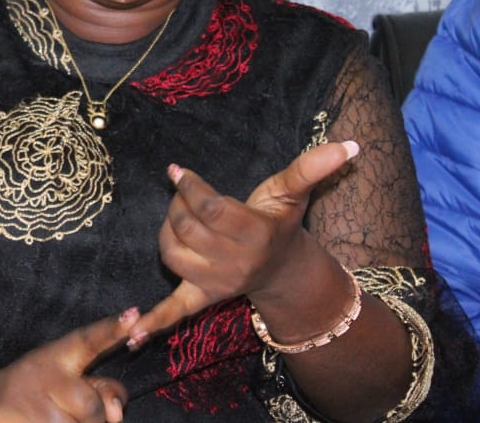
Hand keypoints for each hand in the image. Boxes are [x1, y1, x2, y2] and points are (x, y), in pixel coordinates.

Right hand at [0, 311, 135, 422]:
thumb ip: (101, 389)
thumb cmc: (37, 390)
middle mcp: (45, 377)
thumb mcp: (66, 378)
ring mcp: (33, 406)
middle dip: (91, 417)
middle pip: (92, 406)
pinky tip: (45, 421)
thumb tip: (117, 415)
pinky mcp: (27, 422)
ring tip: (53, 417)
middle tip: (68, 410)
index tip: (133, 315)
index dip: (111, 329)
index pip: (89, 340)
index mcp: (58, 356)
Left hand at [129, 140, 358, 344]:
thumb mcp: (293, 192)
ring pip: (171, 252)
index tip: (175, 171)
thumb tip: (348, 145)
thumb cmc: (281, 222)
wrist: (283, 270)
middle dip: (178, 203)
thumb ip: (312, 167)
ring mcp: (216, 283)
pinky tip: (130, 335)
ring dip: (167, 230)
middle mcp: (235, 263)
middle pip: (186, 227)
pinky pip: (174, 311)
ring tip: (180, 216)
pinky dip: (152, 323)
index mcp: (254, 234)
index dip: (189, 187)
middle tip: (184, 192)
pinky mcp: (201, 298)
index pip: (209, 209)